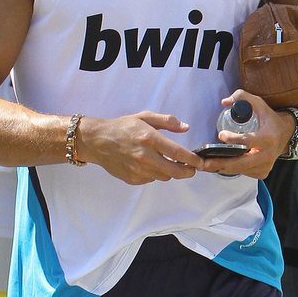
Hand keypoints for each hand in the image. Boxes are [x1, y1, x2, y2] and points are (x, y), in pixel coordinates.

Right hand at [77, 111, 203, 184]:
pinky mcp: (133, 179)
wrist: (97, 141)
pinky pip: (151, 179)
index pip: (178, 153)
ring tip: (166, 162)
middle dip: (187, 172)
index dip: (192, 160)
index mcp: (150, 139)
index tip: (200, 163)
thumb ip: (167, 121)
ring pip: (164, 177)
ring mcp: (138, 170)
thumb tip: (186, 127)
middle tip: (191, 169)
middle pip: (174, 171)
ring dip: (169, 171)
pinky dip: (154, 174)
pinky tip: (148, 165)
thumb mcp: (144, 117)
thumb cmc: (122, 127)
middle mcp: (145, 157)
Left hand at [198, 90, 294, 179]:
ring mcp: (265, 166)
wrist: (286, 134)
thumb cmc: (269, 118)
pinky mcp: (262, 173)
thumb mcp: (259, 103)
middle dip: (219, 163)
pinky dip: (229, 169)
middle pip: (240, 163)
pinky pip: (243, 173)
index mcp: (268, 138)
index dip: (234, 139)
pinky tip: (217, 166)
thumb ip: (241, 97)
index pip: (248, 141)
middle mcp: (267, 155)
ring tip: (204, 165)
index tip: (221, 135)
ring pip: (239, 170)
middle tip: (202, 162)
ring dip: (220, 168)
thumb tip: (224, 102)